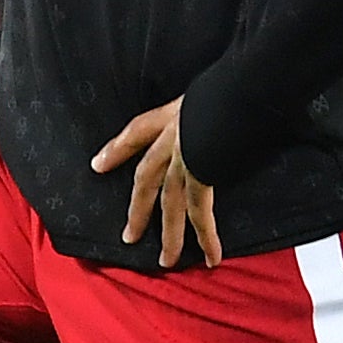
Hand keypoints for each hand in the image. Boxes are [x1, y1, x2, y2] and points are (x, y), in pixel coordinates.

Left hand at [93, 98, 222, 268]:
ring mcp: (184, 157)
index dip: (117, 149)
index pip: (136, 132)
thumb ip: (208, 104)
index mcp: (172, 114)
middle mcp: (172, 137)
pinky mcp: (201, 173)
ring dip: (169, 235)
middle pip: (146, 178)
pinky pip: (201, 212)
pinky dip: (207, 237)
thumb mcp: (212, 89)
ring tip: (166, 261)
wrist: (243, 86)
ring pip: (169, 204)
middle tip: (128, 236)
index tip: (99, 165)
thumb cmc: (237, 81)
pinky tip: (211, 257)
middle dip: (137, 209)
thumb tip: (222, 106)